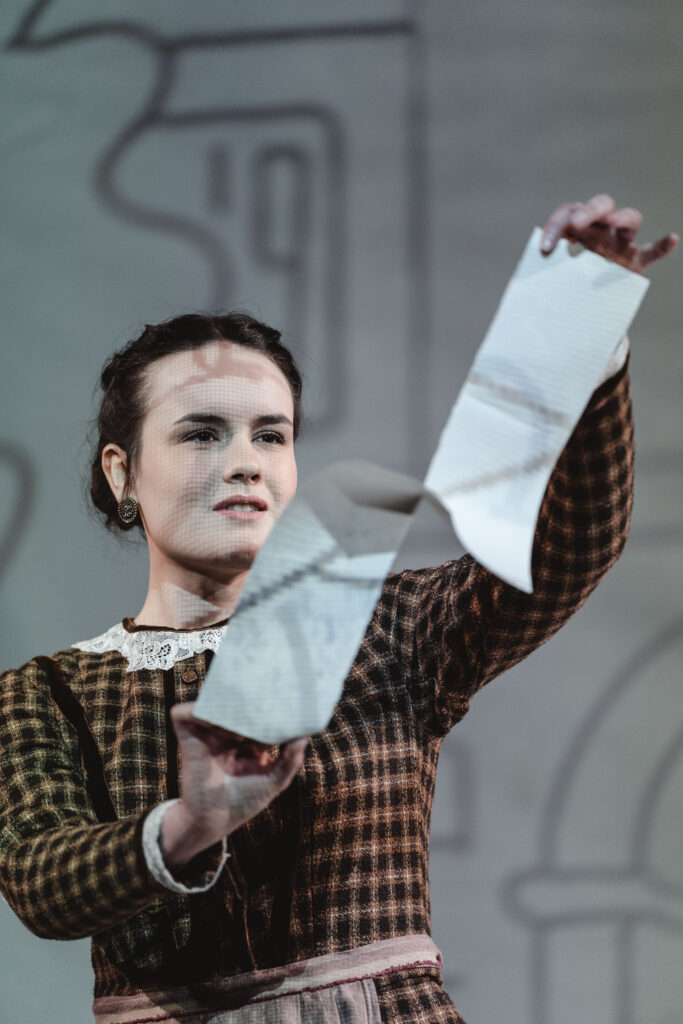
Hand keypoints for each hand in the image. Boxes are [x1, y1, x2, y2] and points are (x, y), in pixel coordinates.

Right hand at [170, 701, 308, 843]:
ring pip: (212, 704)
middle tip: (261, 705)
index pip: (255, 713)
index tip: (279, 707)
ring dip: (225, 707)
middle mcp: (225, 734)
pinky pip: (182, 714)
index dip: (266, 708)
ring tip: (241, 723)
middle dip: (247, 702)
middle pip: (233, 704)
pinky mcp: (189, 740)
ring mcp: (207, 736)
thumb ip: (290, 759)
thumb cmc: (244, 801)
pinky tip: (217, 724)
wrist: (215, 821)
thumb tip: (304, 736)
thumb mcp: (275, 780)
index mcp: (245, 741)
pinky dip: (195, 711)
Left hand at [540, 193, 678, 272]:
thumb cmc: (561, 285)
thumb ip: (543, 270)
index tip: (545, 248)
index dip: (556, 226)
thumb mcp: (549, 277)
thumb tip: (531, 276)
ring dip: (621, 218)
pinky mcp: (634, 263)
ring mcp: (619, 245)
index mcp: (576, 230)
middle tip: (577, 224)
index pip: (568, 213)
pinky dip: (662, 246)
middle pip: (602, 205)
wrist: (579, 307)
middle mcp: (599, 231)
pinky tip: (672, 239)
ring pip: (629, 219)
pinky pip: (651, 251)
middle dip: (589, 210)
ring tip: (612, 222)